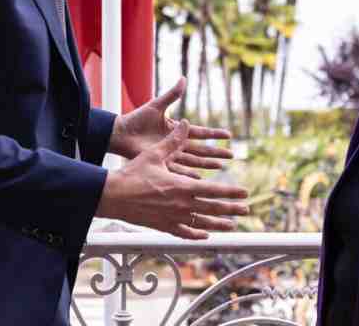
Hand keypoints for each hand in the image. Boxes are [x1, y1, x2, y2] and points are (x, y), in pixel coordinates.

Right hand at [96, 120, 248, 238]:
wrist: (113, 196)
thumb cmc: (132, 174)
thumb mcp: (155, 154)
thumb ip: (173, 141)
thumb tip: (185, 124)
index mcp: (182, 186)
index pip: (214, 190)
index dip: (231, 192)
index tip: (244, 194)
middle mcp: (181, 204)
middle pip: (213, 208)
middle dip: (231, 209)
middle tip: (245, 210)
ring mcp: (173, 218)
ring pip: (202, 223)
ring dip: (219, 224)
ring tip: (231, 225)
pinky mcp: (163, 226)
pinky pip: (184, 232)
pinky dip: (196, 234)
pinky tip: (205, 234)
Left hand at [109, 77, 234, 178]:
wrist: (121, 132)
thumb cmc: (137, 118)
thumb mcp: (157, 105)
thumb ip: (172, 94)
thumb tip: (184, 78)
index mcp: (177, 129)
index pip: (201, 132)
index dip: (214, 134)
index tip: (229, 135)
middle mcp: (177, 143)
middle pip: (201, 148)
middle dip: (216, 152)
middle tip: (232, 155)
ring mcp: (170, 153)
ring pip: (193, 160)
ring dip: (207, 164)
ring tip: (221, 166)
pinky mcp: (161, 162)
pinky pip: (178, 170)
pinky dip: (189, 174)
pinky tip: (200, 178)